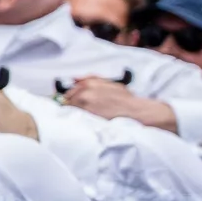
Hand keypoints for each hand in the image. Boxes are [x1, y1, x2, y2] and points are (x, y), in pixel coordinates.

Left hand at [61, 77, 177, 130]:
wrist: (136, 112)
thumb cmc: (125, 99)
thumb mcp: (110, 84)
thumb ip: (91, 79)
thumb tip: (74, 78)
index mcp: (89, 83)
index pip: (67, 91)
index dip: (67, 98)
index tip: (69, 103)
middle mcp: (84, 92)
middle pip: (65, 100)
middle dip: (68, 105)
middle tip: (77, 112)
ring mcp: (84, 104)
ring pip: (69, 109)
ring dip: (72, 113)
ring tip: (81, 118)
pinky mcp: (87, 115)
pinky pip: (75, 117)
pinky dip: (76, 119)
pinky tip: (83, 121)